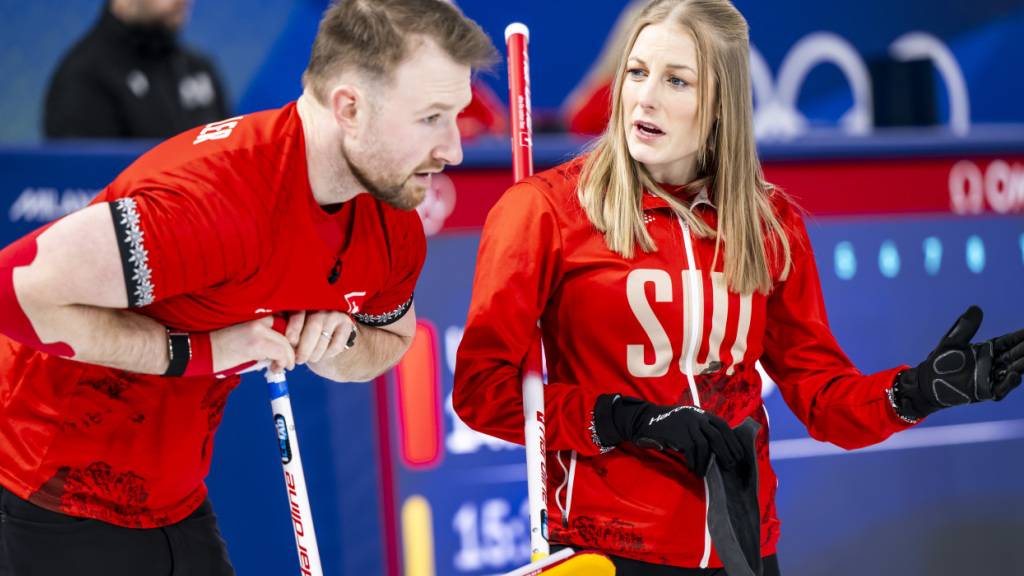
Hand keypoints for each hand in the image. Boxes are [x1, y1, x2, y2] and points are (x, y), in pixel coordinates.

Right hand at [211, 316, 294, 372]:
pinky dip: (284, 362)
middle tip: (288, 361)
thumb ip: (263, 336)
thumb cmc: (219, 346)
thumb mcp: (244, 335)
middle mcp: (259, 317)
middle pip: (288, 331)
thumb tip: (280, 348)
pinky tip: (276, 368)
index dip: (290, 336)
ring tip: (282, 366)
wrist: (199, 350)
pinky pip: (281, 352)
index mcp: (257, 314)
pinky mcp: (257, 342)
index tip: (288, 348)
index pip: (285, 320)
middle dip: (291, 348)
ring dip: (288, 357)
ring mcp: (259, 328)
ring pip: (287, 343)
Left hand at [285, 311, 356, 365]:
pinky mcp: (347, 324)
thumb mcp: (293, 330)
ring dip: (314, 355)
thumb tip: (278, 346)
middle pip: (313, 327)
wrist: (330, 339)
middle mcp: (320, 306)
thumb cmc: (305, 335)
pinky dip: (327, 355)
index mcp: (302, 304)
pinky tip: (323, 354)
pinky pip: (336, 345)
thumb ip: (285, 332)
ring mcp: (335, 314)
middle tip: (298, 360)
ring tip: (309, 358)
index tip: (290, 342)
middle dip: (304, 348)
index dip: (294, 328)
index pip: (299, 313)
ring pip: (324, 339)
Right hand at [592, 394, 744, 476]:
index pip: (723, 426)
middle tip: (730, 466)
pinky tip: (693, 470)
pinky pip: (692, 451)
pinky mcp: (679, 433)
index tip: (739, 455)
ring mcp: (688, 423)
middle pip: (718, 435)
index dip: (733, 441)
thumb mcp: (687, 423)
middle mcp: (697, 416)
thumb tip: (719, 450)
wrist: (643, 421)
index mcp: (701, 413)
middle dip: (726, 452)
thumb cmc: (667, 427)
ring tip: (705, 472)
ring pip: (706, 445)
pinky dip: (695, 463)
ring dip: (708, 461)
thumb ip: (701, 431)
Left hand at [895, 306, 1023, 419]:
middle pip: (1015, 355)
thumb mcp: (953, 341)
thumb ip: (965, 327)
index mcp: (986, 350)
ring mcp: (989, 378)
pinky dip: (1008, 382)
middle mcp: (992, 364)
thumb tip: (976, 308)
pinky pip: (1001, 388)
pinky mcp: (984, 392)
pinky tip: (1015, 374)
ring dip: (1022, 364)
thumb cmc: (939, 361)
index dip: (1020, 337)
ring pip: (1012, 370)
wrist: (926, 382)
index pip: (1009, 342)